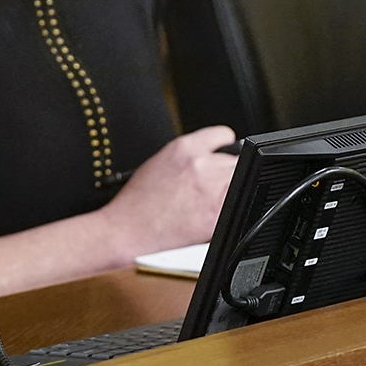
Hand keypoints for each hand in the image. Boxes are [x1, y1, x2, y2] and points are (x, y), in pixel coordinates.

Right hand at [97, 125, 237, 260]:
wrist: (127, 230)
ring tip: (206, 202)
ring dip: (228, 191)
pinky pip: (234, 207)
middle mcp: (200, 165)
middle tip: (208, 187)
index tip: (226, 152)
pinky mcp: (216, 215)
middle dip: (225, 172)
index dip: (225, 146)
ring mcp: (211, 189)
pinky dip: (226, 212)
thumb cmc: (137, 201)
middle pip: (234, 161)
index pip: (223, 135)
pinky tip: (207, 215)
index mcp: (185, 148)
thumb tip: (207, 158)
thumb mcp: (159, 162)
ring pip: (238, 183)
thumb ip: (188, 156)